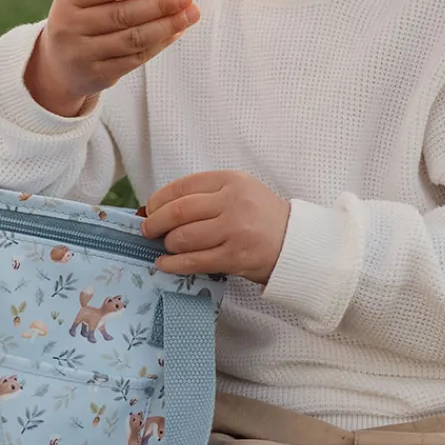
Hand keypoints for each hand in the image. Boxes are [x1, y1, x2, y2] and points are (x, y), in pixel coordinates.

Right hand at [24, 0, 200, 115]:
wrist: (59, 65)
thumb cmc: (85, 22)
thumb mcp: (91, 2)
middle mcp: (69, 26)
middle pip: (122, 14)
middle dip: (159, 5)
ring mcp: (82, 54)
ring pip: (132, 39)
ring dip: (166, 26)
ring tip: (190, 14)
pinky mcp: (97, 76)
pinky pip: (135, 59)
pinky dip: (159, 44)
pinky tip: (176, 33)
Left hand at [140, 171, 289, 285]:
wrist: (296, 243)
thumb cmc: (261, 217)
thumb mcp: (239, 192)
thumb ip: (205, 195)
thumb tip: (157, 208)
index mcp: (231, 181)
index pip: (182, 187)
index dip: (159, 200)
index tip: (149, 209)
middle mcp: (232, 202)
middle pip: (178, 212)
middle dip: (155, 223)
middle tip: (148, 231)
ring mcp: (234, 230)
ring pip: (183, 238)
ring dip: (167, 245)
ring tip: (167, 247)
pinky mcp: (234, 257)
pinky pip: (193, 261)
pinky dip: (172, 264)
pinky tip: (164, 264)